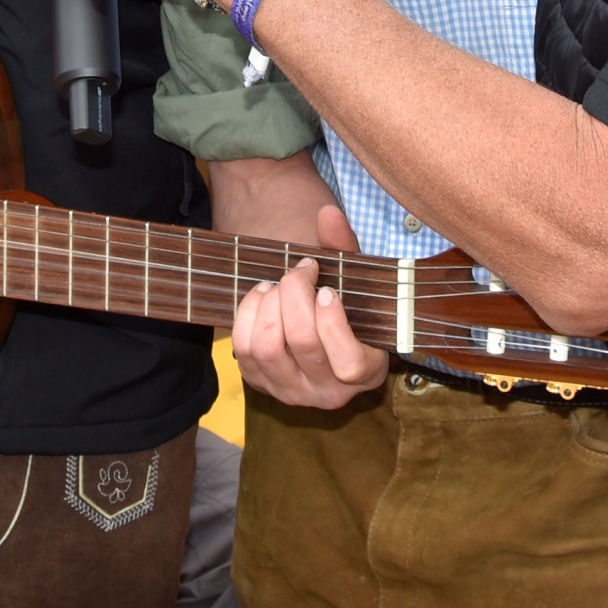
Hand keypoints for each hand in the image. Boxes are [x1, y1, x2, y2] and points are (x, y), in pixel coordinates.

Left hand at [232, 204, 390, 408]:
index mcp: (364, 373)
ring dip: (269, 305)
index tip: (326, 289)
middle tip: (299, 272)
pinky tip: (262, 296)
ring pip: (268, 348)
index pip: (348, 362)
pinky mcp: (261, 384)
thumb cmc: (345, 306)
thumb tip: (328, 214)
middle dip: (295, 295)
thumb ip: (345, 247)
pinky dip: (247, 315)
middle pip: (302, 343)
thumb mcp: (354, 279)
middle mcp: (328, 393)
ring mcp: (291, 392)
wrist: (319, 335)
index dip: (333, 321)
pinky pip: (243, 350)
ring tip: (278, 285)